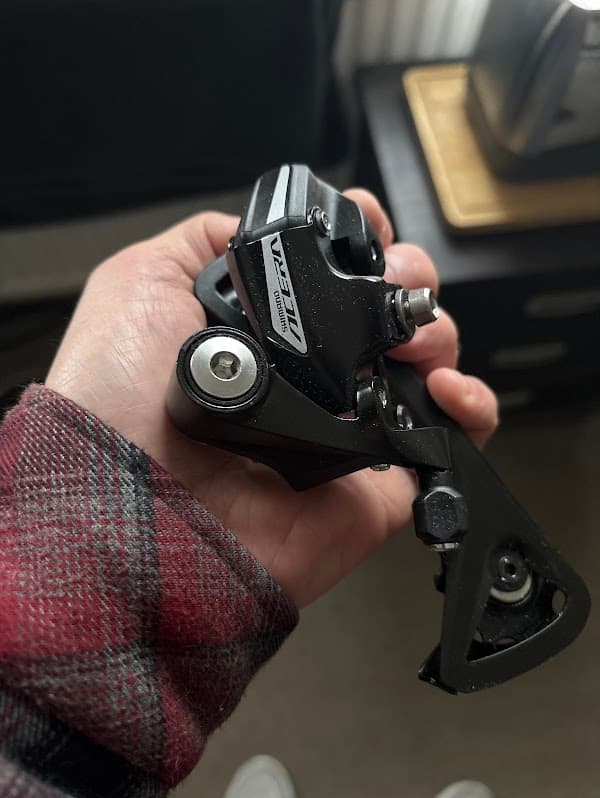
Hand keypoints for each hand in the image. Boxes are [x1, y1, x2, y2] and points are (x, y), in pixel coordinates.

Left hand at [46, 191, 497, 607]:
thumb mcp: (139, 285)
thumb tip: (252, 230)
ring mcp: (346, 425)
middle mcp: (308, 376)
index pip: (333, 278)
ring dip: (439, 332)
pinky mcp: (379, 479)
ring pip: (426, 364)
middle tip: (393, 284)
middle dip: (407, 279)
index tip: (367, 230)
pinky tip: (445, 387)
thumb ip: (201, 243)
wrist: (137, 508)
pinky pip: (451, 440)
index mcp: (265, 333)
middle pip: (389, 312)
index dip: (360, 242)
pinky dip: (471, 405)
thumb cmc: (118, 402)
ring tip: (413, 338)